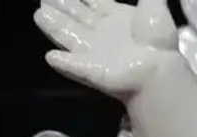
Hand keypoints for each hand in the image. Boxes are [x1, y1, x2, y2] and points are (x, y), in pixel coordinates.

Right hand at [35, 0, 178, 97]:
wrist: (157, 68)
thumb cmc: (157, 38)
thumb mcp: (153, 6)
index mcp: (116, 17)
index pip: (93, 2)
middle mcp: (102, 33)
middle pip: (77, 17)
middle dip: (63, 7)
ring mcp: (95, 53)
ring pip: (69, 36)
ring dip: (54, 27)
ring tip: (39, 15)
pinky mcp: (90, 70)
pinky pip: (73, 66)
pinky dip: (63, 63)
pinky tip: (50, 57)